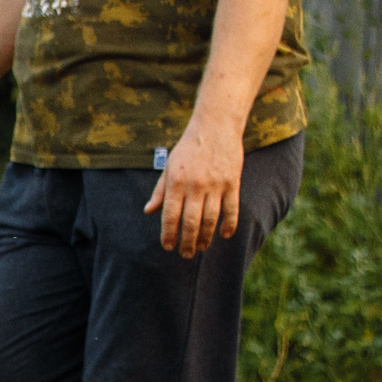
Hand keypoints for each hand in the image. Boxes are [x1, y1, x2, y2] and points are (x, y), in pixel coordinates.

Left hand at [143, 127, 244, 256]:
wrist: (215, 127)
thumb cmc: (188, 149)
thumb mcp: (169, 166)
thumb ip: (160, 191)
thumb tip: (148, 211)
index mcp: (176, 182)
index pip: (170, 215)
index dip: (168, 234)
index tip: (167, 247)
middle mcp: (195, 185)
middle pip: (191, 222)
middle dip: (187, 242)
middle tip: (185, 254)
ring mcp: (216, 185)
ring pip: (211, 219)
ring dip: (206, 237)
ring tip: (202, 248)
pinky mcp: (233, 182)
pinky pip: (232, 209)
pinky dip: (229, 225)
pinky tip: (224, 235)